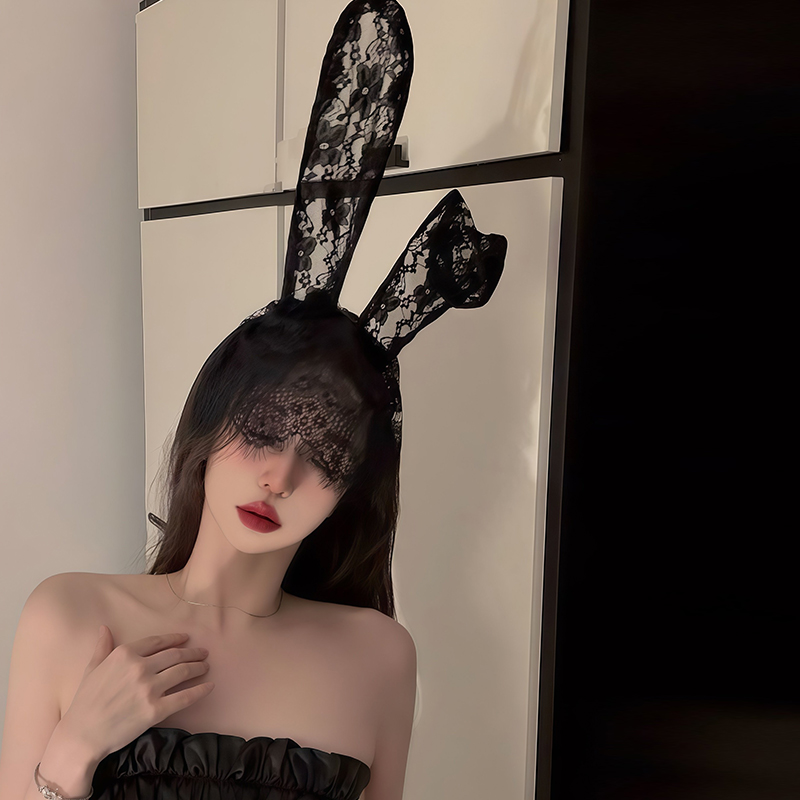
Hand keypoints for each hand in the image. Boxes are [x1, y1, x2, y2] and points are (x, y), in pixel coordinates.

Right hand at [58, 626, 213, 760]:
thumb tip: (105, 628)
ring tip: (206, 666)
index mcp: (125, 654)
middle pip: (175, 655)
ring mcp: (149, 688)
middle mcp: (140, 667)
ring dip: (198, 667)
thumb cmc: (84, 703)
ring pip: (183, 671)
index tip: (186, 639)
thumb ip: (102, 647)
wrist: (81, 735)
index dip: (175, 639)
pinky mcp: (156, 710)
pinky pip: (185, 697)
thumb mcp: (92, 669)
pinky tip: (209, 686)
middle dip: (192, 653)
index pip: (158, 642)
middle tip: (203, 653)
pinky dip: (200, 690)